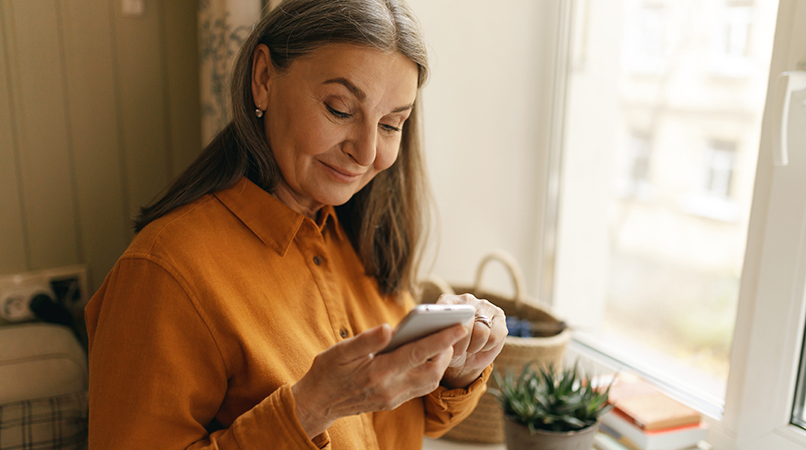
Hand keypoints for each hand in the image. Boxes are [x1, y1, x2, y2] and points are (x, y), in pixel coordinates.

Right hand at [291, 323, 467, 438]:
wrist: (317, 403)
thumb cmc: (327, 372)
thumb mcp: (340, 351)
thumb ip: (366, 340)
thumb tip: (388, 328)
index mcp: (378, 373)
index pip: (417, 353)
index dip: (441, 339)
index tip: (459, 326)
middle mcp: (390, 389)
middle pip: (432, 371)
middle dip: (448, 351)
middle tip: (453, 330)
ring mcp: (393, 398)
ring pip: (430, 382)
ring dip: (441, 362)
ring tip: (444, 341)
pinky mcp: (393, 402)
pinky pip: (420, 388)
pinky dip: (430, 371)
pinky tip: (428, 356)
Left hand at [436, 294, 506, 388]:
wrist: (465, 357)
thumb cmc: (449, 349)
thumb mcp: (438, 345)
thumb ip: (436, 338)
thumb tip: (438, 340)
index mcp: (446, 301)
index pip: (446, 311)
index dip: (446, 332)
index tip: (447, 345)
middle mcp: (466, 299)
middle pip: (465, 324)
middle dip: (461, 344)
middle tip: (457, 351)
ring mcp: (484, 305)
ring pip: (481, 332)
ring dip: (474, 346)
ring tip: (469, 349)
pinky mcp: (499, 316)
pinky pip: (494, 336)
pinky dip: (487, 347)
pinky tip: (481, 347)